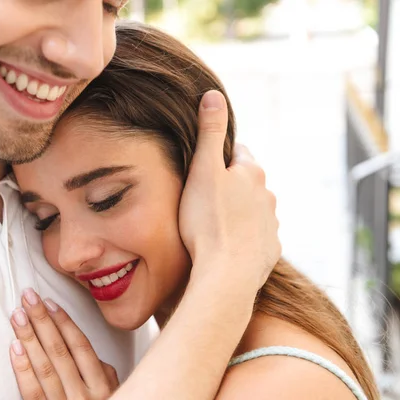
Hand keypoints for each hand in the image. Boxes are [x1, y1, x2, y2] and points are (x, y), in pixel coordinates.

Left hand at [9, 289, 118, 399]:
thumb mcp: (114, 395)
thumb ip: (105, 374)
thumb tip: (92, 353)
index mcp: (103, 387)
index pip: (81, 347)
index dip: (64, 323)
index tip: (49, 303)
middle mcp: (85, 397)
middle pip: (60, 352)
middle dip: (42, 321)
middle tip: (28, 298)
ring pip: (45, 368)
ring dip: (29, 339)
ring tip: (18, 316)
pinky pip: (32, 394)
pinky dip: (22, 370)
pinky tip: (14, 349)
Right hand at [179, 90, 279, 288]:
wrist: (226, 273)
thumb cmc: (209, 221)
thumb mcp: (203, 170)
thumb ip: (209, 132)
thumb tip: (213, 94)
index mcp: (251, 173)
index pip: (238, 153)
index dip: (220, 157)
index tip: (205, 166)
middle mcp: (267, 195)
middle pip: (247, 182)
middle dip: (230, 185)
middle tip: (204, 196)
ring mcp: (271, 224)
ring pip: (253, 209)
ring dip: (238, 211)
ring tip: (214, 223)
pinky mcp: (270, 249)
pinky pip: (256, 236)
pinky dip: (244, 236)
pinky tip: (227, 244)